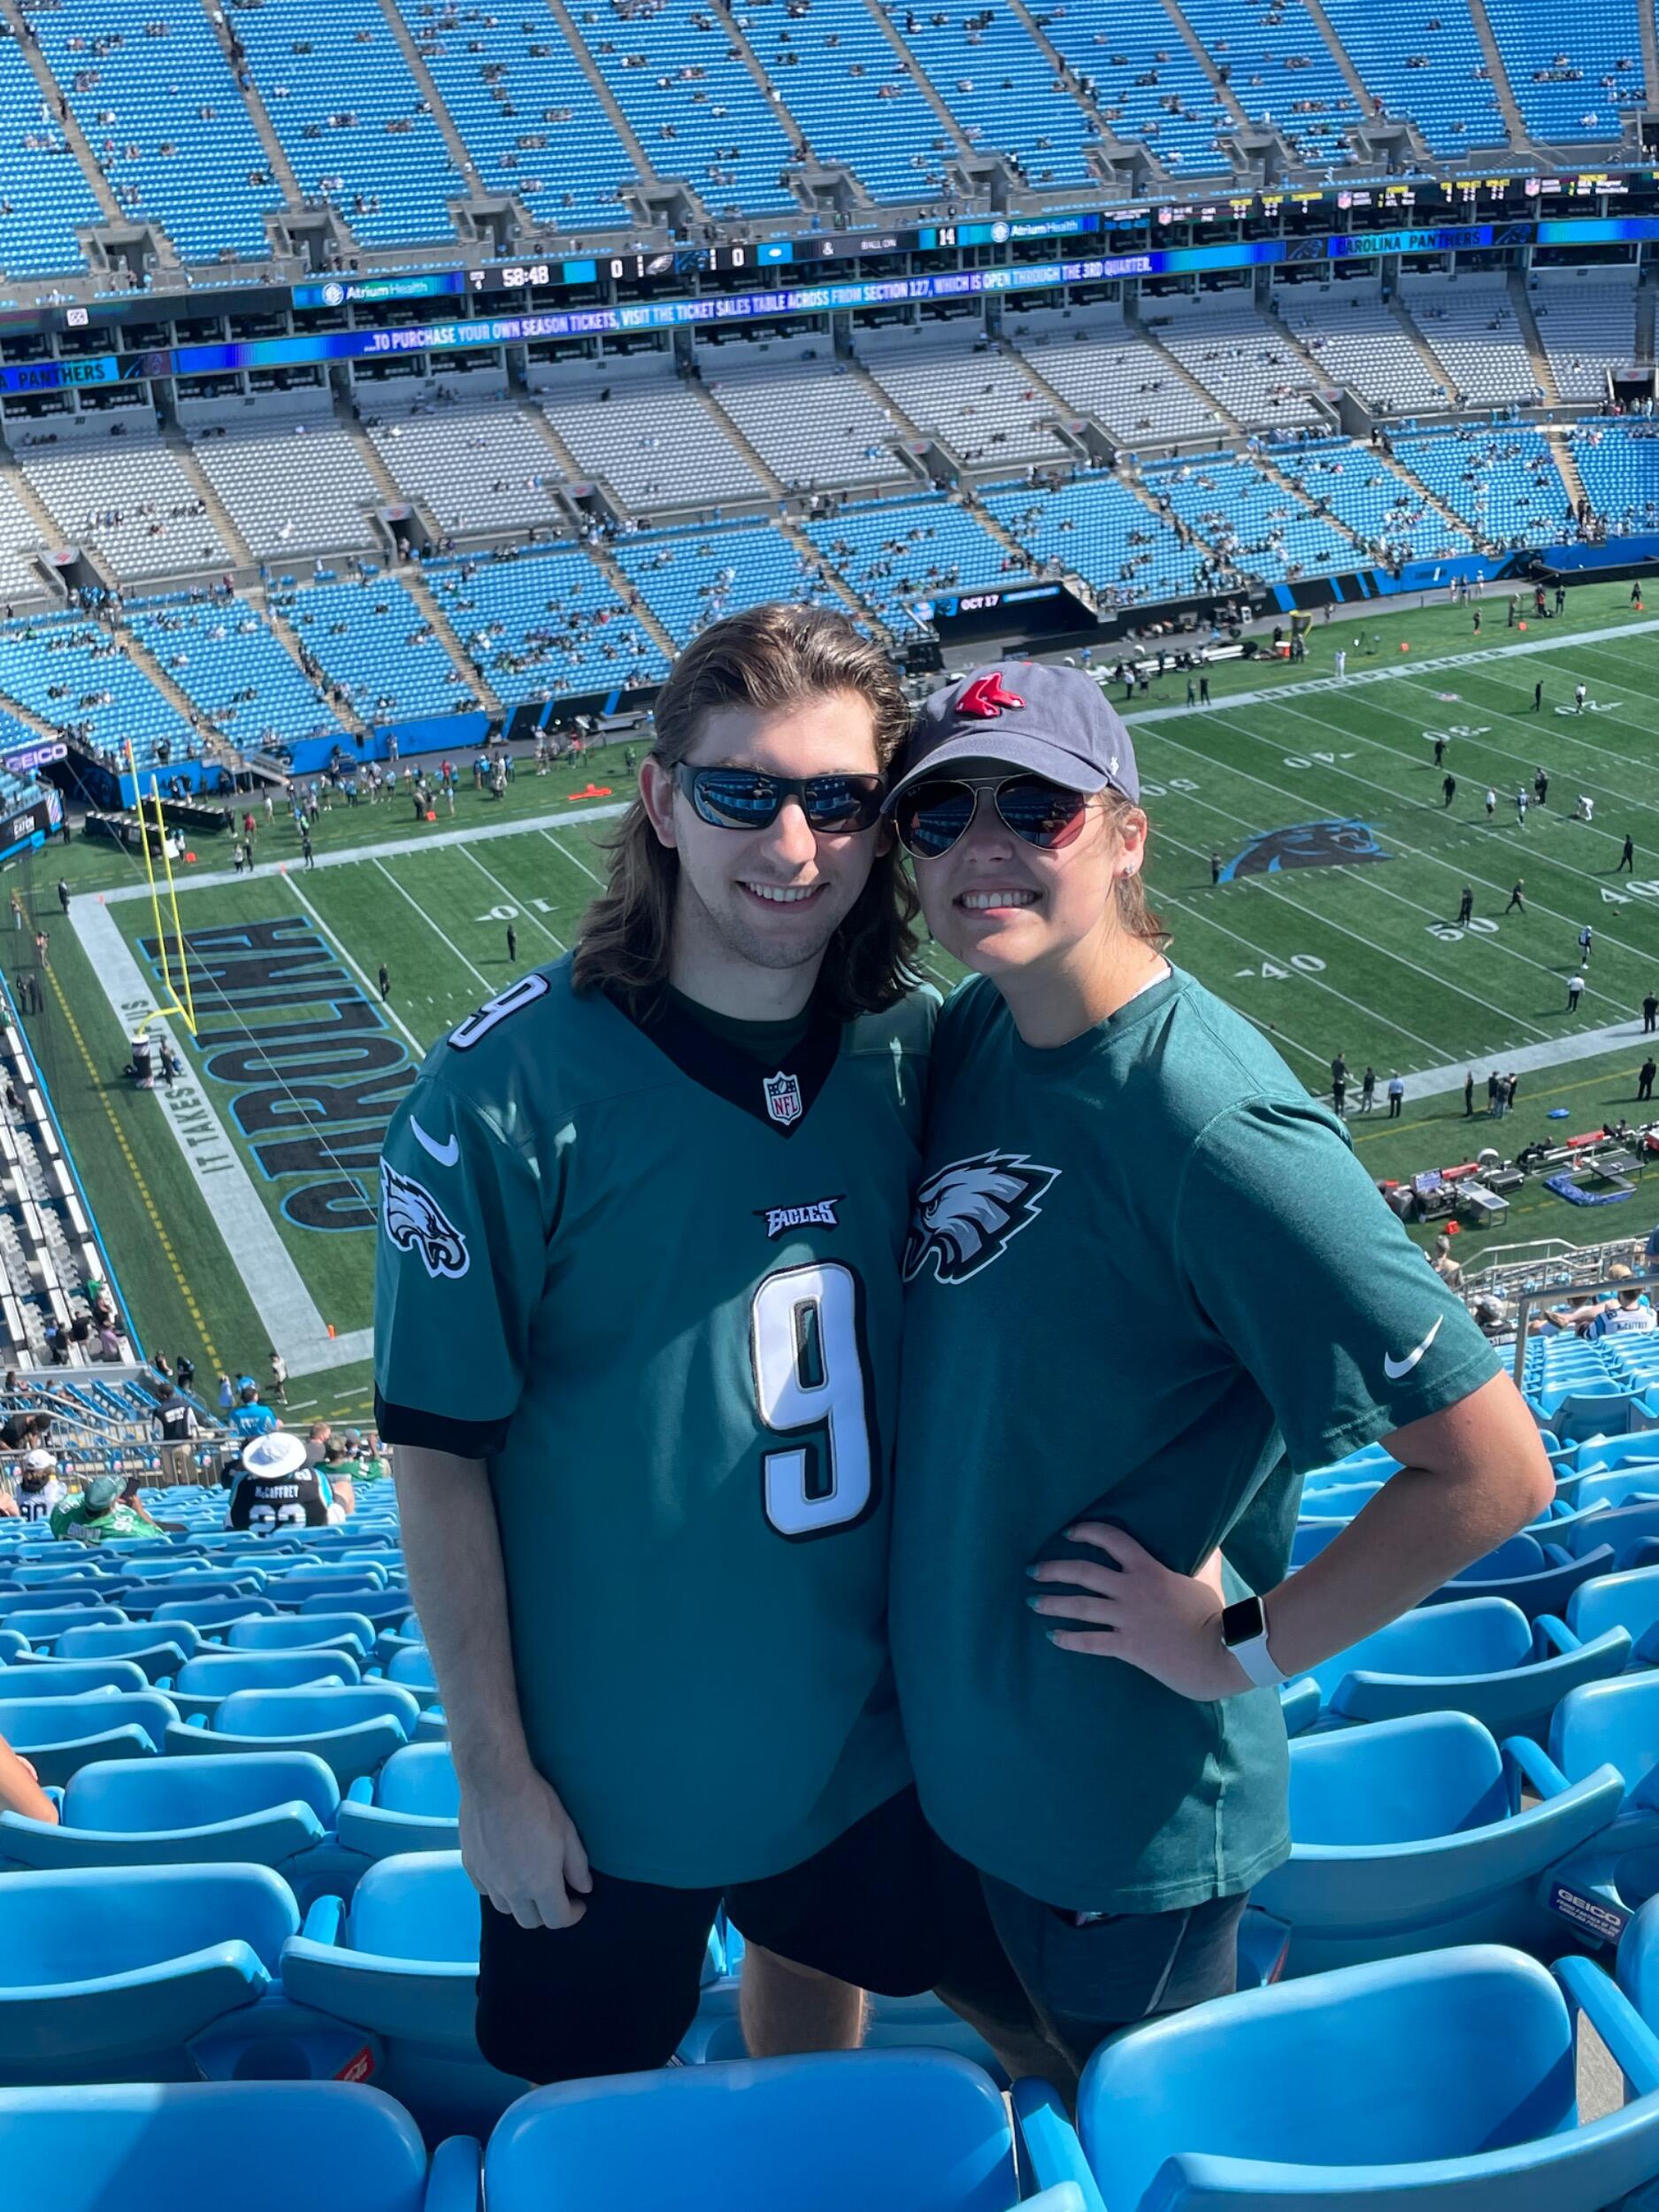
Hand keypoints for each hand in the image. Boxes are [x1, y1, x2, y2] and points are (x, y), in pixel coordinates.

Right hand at [458, 1762, 592, 1930]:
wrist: (494, 1780)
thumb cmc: (536, 1803)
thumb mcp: (567, 1831)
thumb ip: (577, 1865)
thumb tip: (584, 1888)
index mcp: (540, 1884)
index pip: (557, 1919)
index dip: (572, 1914)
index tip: (578, 1902)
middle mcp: (511, 1890)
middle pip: (530, 1921)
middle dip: (547, 1912)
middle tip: (556, 1892)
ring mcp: (488, 1880)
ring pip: (506, 1908)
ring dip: (522, 1903)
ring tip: (530, 1882)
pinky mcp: (471, 1867)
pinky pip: (485, 1890)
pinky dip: (498, 1888)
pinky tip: (506, 1871)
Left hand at [1028, 1523, 1251, 1700]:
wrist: (1222, 1653)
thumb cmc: (1216, 1616)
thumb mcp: (1207, 1580)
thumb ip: (1203, 1561)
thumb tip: (1214, 1545)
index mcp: (1149, 1570)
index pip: (1113, 1539)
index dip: (1087, 1532)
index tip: (1069, 1533)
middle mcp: (1132, 1590)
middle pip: (1083, 1572)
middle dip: (1054, 1569)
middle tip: (1032, 1570)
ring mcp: (1127, 1619)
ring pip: (1080, 1606)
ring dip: (1053, 1603)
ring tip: (1032, 1602)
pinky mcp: (1128, 1647)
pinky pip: (1091, 1642)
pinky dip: (1069, 1639)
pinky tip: (1053, 1637)